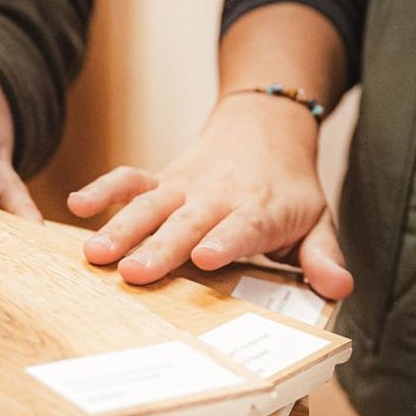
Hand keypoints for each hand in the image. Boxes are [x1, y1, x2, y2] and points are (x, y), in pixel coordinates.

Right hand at [67, 94, 352, 299]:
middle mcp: (218, 196)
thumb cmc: (288, 189)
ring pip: (150, 205)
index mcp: (260, 210)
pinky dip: (104, 189)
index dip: (224, 241)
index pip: (242, 228)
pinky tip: (76, 205)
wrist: (265, 127)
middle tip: (135, 274)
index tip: (204, 257)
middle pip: (186, 223)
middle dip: (160, 247)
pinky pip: (130, 178)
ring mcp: (185, 186)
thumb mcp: (316, 221)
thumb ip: (322, 257)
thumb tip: (339, 287)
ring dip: (121, 227)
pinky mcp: (162, 179)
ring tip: (95, 254)